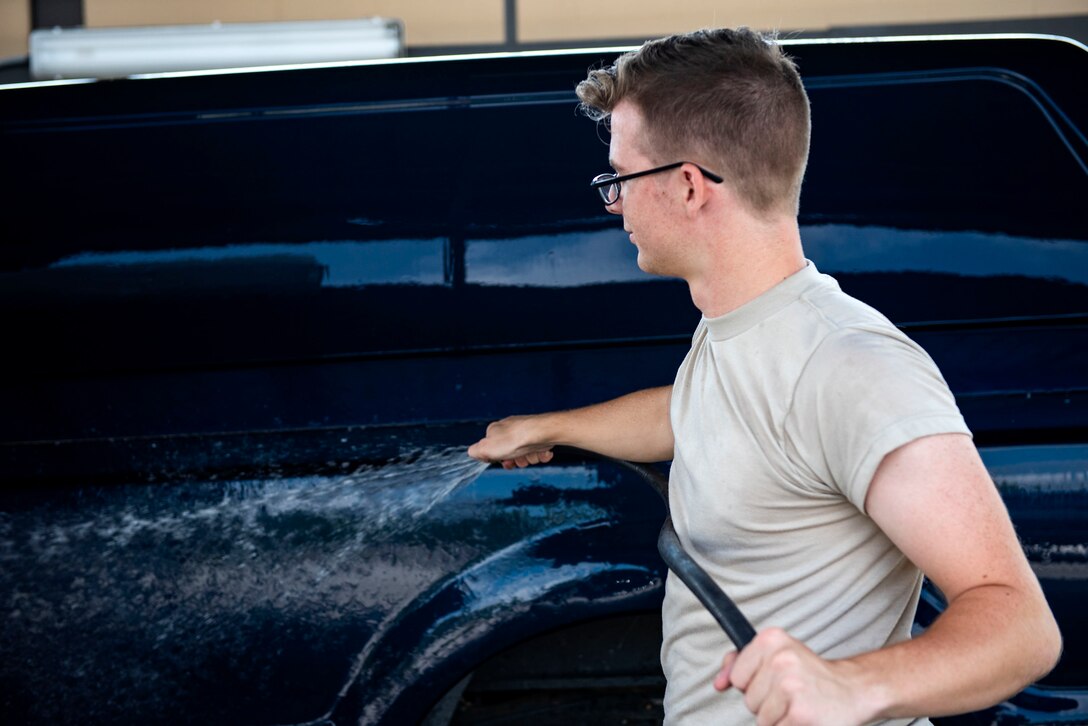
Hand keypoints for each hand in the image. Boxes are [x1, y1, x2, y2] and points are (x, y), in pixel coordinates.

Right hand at [467, 415, 554, 468]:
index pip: (493, 449)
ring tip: (530, 453)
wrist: (541, 433)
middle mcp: (511, 429)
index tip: (502, 461)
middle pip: (511, 454)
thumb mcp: (486, 447)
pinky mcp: (541, 436)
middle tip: (518, 460)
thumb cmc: (514, 440)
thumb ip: (475, 451)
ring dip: (529, 459)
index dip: (498, 459)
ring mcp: (527, 433)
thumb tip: (472, 452)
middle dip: (516, 461)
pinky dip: (541, 455)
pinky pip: (540, 452)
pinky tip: (542, 452)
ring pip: (526, 455)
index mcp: (496, 430)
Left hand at [714, 628, 872, 725]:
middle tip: (792, 694)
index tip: (775, 681)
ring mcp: (790, 687)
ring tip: (799, 705)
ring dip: (778, 718)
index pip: (737, 676)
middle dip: (767, 703)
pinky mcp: (800, 714)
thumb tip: (718, 682)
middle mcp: (781, 659)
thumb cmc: (811, 675)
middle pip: (749, 700)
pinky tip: (805, 717)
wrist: (853, 690)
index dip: (753, 684)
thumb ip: (741, 663)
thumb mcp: (776, 655)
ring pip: (761, 718)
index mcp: (771, 640)